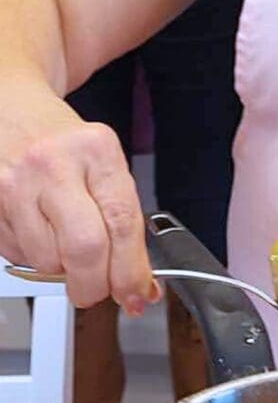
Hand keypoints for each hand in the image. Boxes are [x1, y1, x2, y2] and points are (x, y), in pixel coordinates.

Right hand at [0, 95, 155, 313]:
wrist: (10, 109)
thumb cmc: (64, 143)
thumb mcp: (104, 165)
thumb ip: (123, 221)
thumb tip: (140, 283)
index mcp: (95, 150)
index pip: (121, 222)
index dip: (131, 269)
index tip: (137, 293)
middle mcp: (54, 164)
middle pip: (84, 248)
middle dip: (94, 284)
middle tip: (97, 290)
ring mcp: (16, 184)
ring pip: (46, 260)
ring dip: (60, 270)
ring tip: (64, 242)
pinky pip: (18, 254)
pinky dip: (34, 256)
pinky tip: (39, 230)